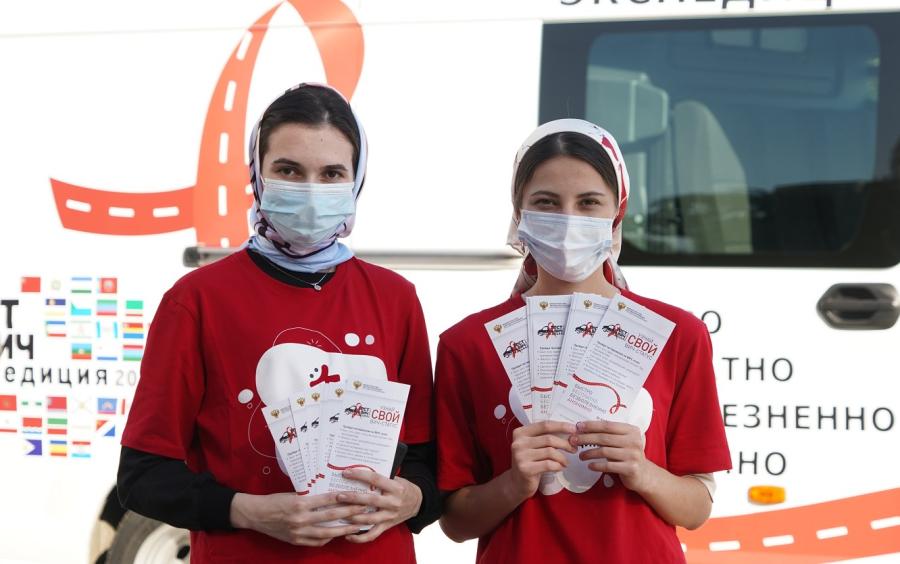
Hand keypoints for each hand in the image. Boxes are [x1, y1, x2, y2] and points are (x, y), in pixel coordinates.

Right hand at [230, 491, 367, 546]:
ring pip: (326, 532)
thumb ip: (310, 496)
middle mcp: (301, 518)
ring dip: (343, 529)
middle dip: (349, 513)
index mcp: (300, 502)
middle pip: (331, 516)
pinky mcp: (296, 540)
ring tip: (357, 526)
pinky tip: (336, 535)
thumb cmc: (275, 500)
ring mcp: (299, 531)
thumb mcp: (293, 493)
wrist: (256, 514)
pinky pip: (316, 541)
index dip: (344, 498)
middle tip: (364, 510)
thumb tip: (331, 495)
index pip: (327, 499)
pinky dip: (327, 538)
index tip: (357, 495)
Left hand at [334, 470, 422, 542]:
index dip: (360, 475)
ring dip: (353, 517)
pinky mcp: (387, 526)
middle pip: (370, 500)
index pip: (375, 479)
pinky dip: (360, 538)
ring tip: (340, 513)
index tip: (346, 472)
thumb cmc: (403, 488)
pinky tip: (348, 535)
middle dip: (353, 498)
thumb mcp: (397, 479)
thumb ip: (381, 478)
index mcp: (396, 488)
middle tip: (339, 496)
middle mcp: (393, 503)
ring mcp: (390, 516)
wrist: (418, 503)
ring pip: (369, 519)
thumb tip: (358, 472)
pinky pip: (372, 534)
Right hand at [508, 420, 576, 500]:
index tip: (574, 429)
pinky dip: (558, 466)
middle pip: (549, 439)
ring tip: (566, 462)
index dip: (561, 426)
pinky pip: (548, 464)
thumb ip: (545, 437)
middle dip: (565, 443)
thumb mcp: (533, 446)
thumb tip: (569, 433)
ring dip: (562, 457)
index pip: (544, 425)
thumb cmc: (530, 462)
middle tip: (574, 448)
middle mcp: (518, 443)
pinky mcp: (525, 469)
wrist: (517, 482)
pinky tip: (560, 467)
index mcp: (520, 432)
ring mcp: (520, 456)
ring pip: (550, 452)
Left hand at [570, 420, 653, 492]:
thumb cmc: (627, 455)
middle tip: (573, 440)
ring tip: (580, 455)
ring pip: (604, 451)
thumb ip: (609, 434)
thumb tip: (583, 428)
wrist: (643, 474)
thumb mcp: (622, 441)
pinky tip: (590, 466)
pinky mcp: (631, 468)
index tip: (578, 427)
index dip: (591, 425)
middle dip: (586, 438)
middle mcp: (634, 441)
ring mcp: (633, 455)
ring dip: (589, 453)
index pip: (607, 425)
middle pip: (604, 438)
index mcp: (631, 430)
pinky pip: (608, 465)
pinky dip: (597, 465)